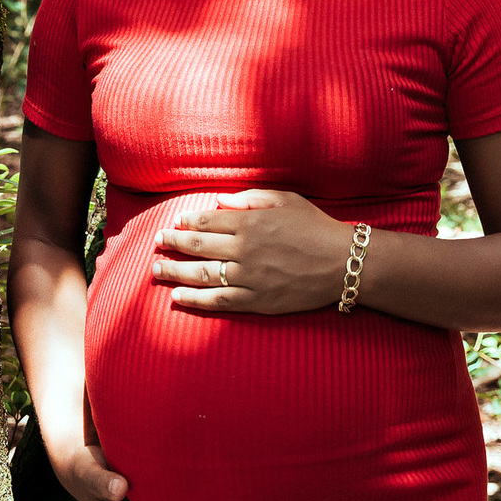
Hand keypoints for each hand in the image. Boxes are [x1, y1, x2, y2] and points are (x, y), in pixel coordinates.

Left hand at [151, 188, 349, 313]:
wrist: (344, 263)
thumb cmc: (316, 227)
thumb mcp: (286, 200)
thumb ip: (250, 198)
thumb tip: (219, 201)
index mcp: (250, 222)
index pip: (207, 220)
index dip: (187, 221)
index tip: (175, 222)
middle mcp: (244, 249)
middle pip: (198, 246)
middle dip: (172, 243)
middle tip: (156, 243)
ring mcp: (249, 277)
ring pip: (202, 274)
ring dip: (174, 272)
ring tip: (156, 270)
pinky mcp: (257, 301)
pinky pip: (219, 302)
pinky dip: (195, 300)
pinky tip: (178, 298)